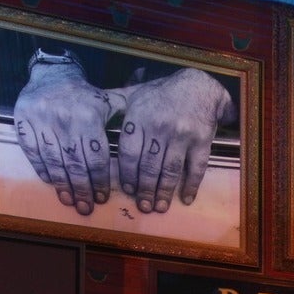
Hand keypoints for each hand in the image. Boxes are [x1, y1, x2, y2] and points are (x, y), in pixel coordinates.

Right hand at [11, 53, 116, 215]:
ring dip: (62, 185)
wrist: (51, 74)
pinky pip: (33, 152)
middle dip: (82, 189)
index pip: (95, 156)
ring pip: (53, 161)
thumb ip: (123, 123)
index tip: (102, 197)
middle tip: (86, 208)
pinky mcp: (23, 123)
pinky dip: (42, 169)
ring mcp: (41, 122)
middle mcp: (64, 120)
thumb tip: (142, 150)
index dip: (99, 180)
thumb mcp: (108, 102)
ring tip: (70, 201)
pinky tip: (51, 182)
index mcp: (88, 116)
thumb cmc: (84, 96)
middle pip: (74, 163)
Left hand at [111, 68, 233, 212]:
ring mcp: (182, 135)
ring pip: (170, 170)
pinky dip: (191, 185)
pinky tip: (186, 198)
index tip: (128, 189)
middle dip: (145, 190)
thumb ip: (116, 110)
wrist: (198, 85)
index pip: (129, 153)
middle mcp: (159, 127)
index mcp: (139, 118)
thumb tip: (91, 117)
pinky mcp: (202, 140)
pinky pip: (197, 168)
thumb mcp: (135, 96)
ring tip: (160, 207)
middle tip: (143, 206)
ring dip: (164, 192)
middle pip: (149, 166)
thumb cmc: (161, 94)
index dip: (128, 175)